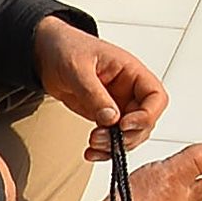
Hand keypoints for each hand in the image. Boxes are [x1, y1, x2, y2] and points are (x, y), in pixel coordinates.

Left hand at [34, 23, 169, 142]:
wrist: (46, 55)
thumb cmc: (66, 49)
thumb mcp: (78, 68)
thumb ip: (94, 93)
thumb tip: (111, 118)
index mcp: (131, 72)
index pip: (156, 97)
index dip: (147, 115)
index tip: (124, 124)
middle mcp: (129, 90)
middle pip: (145, 121)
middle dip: (127, 135)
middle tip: (103, 139)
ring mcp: (117, 104)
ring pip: (130, 134)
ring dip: (115, 145)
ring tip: (93, 144)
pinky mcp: (103, 115)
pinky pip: (112, 138)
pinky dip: (104, 149)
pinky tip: (91, 151)